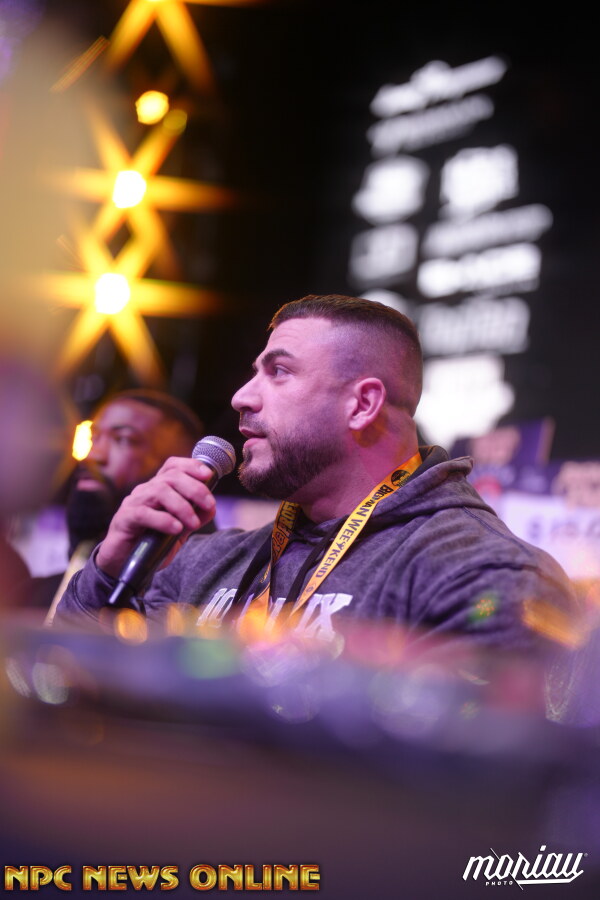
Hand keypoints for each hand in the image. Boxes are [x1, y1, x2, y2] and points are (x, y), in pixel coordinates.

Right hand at [95, 457, 216, 577]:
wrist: (124, 564)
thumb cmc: (151, 543)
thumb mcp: (179, 530)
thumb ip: (194, 517)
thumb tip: (211, 508)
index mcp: (158, 489)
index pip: (172, 466)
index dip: (191, 466)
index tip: (208, 475)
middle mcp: (145, 491)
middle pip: (171, 477)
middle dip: (195, 489)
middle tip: (209, 505)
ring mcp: (133, 503)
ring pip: (159, 491)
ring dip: (182, 506)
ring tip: (193, 523)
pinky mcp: (124, 519)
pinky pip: (143, 513)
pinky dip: (163, 520)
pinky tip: (176, 529)